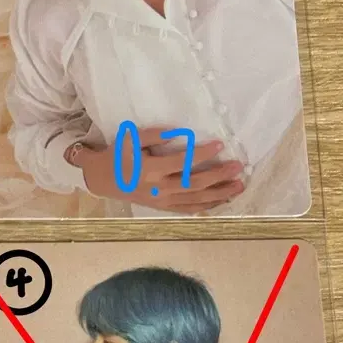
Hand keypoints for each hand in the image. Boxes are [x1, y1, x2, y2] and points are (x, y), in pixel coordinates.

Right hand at [77, 127, 245, 211]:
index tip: (220, 145)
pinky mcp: (163, 207)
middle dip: (218, 176)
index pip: (182, 162)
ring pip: (195, 200)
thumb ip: (155, 135)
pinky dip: (207, 206)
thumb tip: (180, 133)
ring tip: (239, 186)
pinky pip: (189, 209)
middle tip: (238, 167)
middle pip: (194, 184)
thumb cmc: (119, 155)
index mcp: (149, 170)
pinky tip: (222, 200)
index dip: (202, 154)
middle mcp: (158, 188)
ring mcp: (162, 201)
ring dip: (219, 194)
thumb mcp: (131, 139)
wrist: (103, 179)